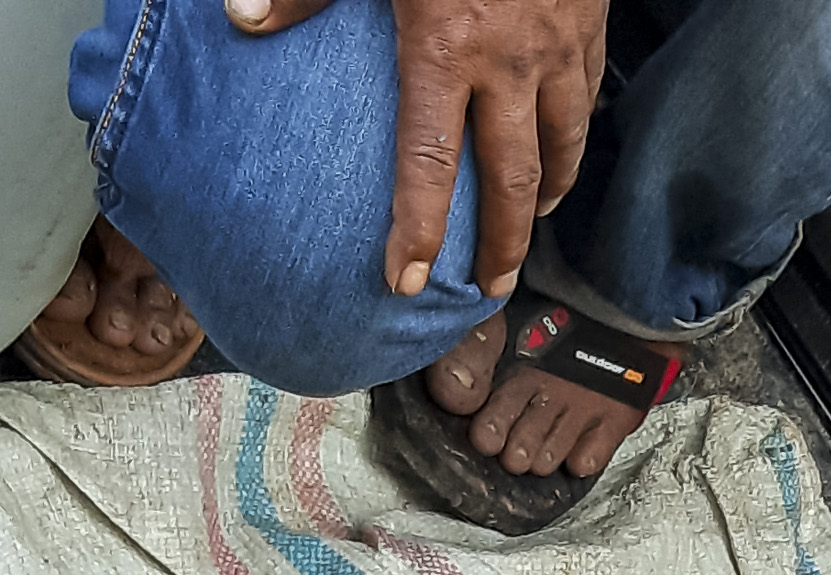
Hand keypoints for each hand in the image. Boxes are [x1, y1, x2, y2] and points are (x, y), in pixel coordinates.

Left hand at [229, 0, 606, 299]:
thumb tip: (240, 18)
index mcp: (446, 44)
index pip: (430, 162)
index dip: (420, 229)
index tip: (409, 280)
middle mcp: (510, 58)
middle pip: (513, 176)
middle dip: (504, 243)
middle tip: (491, 291)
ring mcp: (560, 41)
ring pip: (563, 141)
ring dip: (548, 193)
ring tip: (533, 224)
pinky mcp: (590, 17)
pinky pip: (587, 92)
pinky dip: (573, 131)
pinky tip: (561, 143)